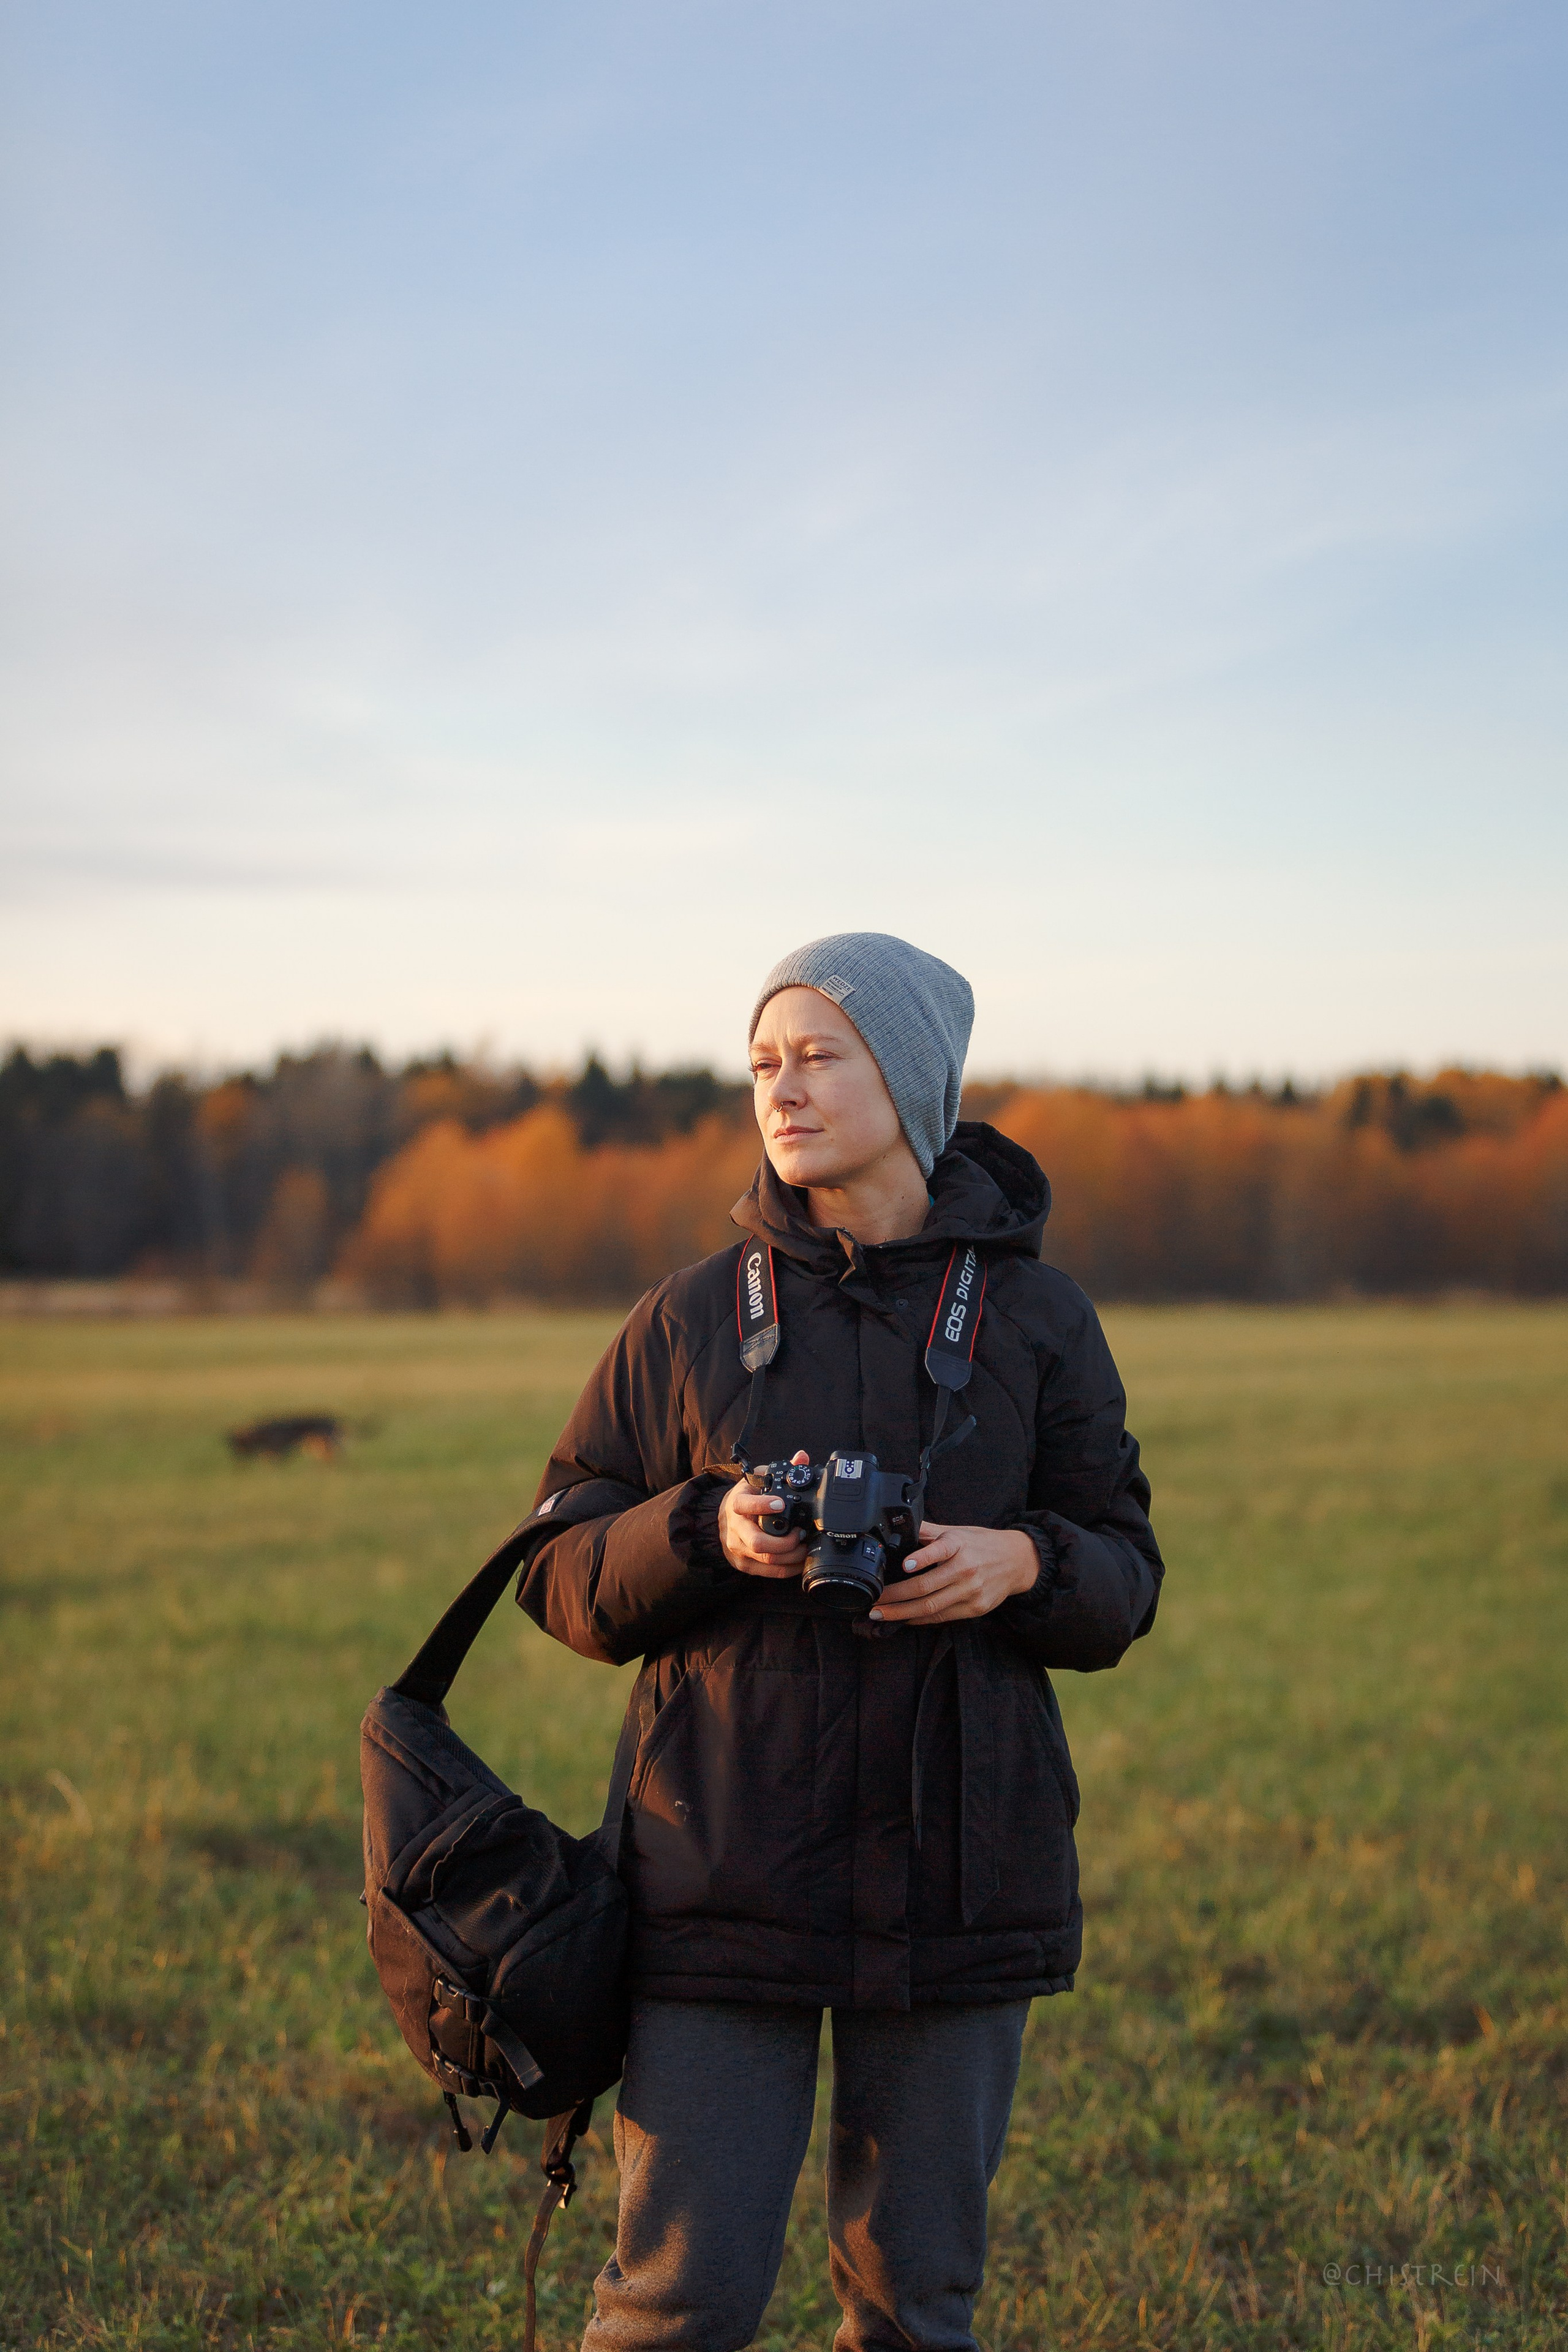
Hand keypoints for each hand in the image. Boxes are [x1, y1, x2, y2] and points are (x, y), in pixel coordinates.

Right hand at [718, 1451, 813, 1577]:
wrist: (726, 1519)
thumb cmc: (748, 1497)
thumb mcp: (760, 1479)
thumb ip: (782, 1469)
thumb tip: (802, 1457)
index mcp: (736, 1503)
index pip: (744, 1505)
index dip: (761, 1505)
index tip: (781, 1504)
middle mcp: (735, 1528)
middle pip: (757, 1542)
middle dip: (785, 1542)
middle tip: (801, 1533)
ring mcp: (738, 1549)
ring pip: (766, 1560)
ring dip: (791, 1556)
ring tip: (806, 1546)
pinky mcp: (744, 1565)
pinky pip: (770, 1572)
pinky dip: (790, 1568)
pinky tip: (801, 1560)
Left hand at [869, 1522, 1038, 1625]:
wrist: (1017, 1561)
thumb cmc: (982, 1544)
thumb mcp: (956, 1531)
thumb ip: (928, 1531)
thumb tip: (899, 1525)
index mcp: (959, 1544)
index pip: (940, 1549)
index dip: (923, 1557)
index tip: (905, 1565)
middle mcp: (966, 1568)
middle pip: (926, 1587)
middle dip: (895, 1597)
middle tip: (873, 1601)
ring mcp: (972, 1591)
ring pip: (931, 1607)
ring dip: (901, 1613)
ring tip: (880, 1614)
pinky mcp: (976, 1608)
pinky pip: (942, 1617)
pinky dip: (920, 1619)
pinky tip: (903, 1619)